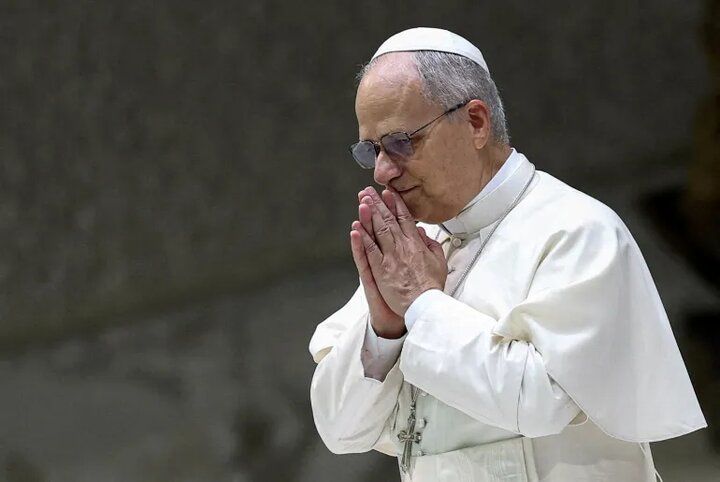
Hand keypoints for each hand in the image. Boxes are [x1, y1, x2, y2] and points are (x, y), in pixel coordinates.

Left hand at [352, 187, 446, 317]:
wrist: (424, 304)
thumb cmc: (431, 287)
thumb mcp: (439, 262)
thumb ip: (431, 245)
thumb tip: (423, 234)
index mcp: (416, 244)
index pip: (404, 218)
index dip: (395, 204)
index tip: (388, 192)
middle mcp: (402, 247)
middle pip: (388, 220)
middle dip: (378, 203)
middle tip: (368, 191)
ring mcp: (390, 257)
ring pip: (378, 230)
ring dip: (369, 214)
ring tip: (362, 201)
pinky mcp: (380, 269)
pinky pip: (369, 250)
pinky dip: (362, 238)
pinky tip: (356, 227)